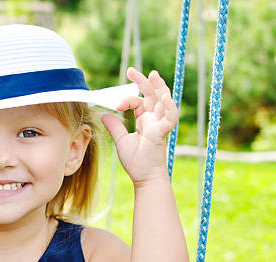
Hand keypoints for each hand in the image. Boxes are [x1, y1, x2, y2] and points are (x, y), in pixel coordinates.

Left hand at [102, 68, 177, 184]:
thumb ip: (115, 127)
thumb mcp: (121, 140)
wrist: (144, 178)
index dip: (127, 99)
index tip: (116, 105)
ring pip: (164, 101)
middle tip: (131, 70)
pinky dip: (169, 107)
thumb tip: (105, 114)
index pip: (138, 101)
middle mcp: (153, 120)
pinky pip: (170, 117)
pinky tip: (164, 97)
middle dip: (143, 82)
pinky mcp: (162, 133)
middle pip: (151, 95)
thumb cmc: (136, 161)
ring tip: (152, 75)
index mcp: (145, 121)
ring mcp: (159, 125)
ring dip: (159, 87)